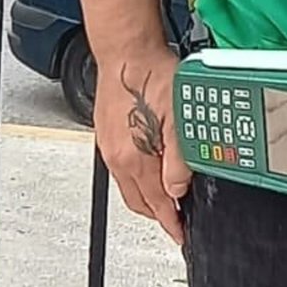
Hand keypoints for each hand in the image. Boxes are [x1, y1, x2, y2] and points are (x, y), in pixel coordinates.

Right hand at [94, 49, 190, 245]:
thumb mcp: (179, 119)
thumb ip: (179, 160)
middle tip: (176, 219)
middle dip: (159, 215)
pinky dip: (137, 177)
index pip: (157, 204)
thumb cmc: (152, 76)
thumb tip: (178, 190)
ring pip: (129, 186)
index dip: (171, 224)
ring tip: (166, 196)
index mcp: (135, 159)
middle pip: (139, 201)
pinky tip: (149, 166)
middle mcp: (117, 157)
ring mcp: (109, 146)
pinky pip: (122, 169)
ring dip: (148, 195)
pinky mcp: (106, 134)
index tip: (180, 235)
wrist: (126, 52)